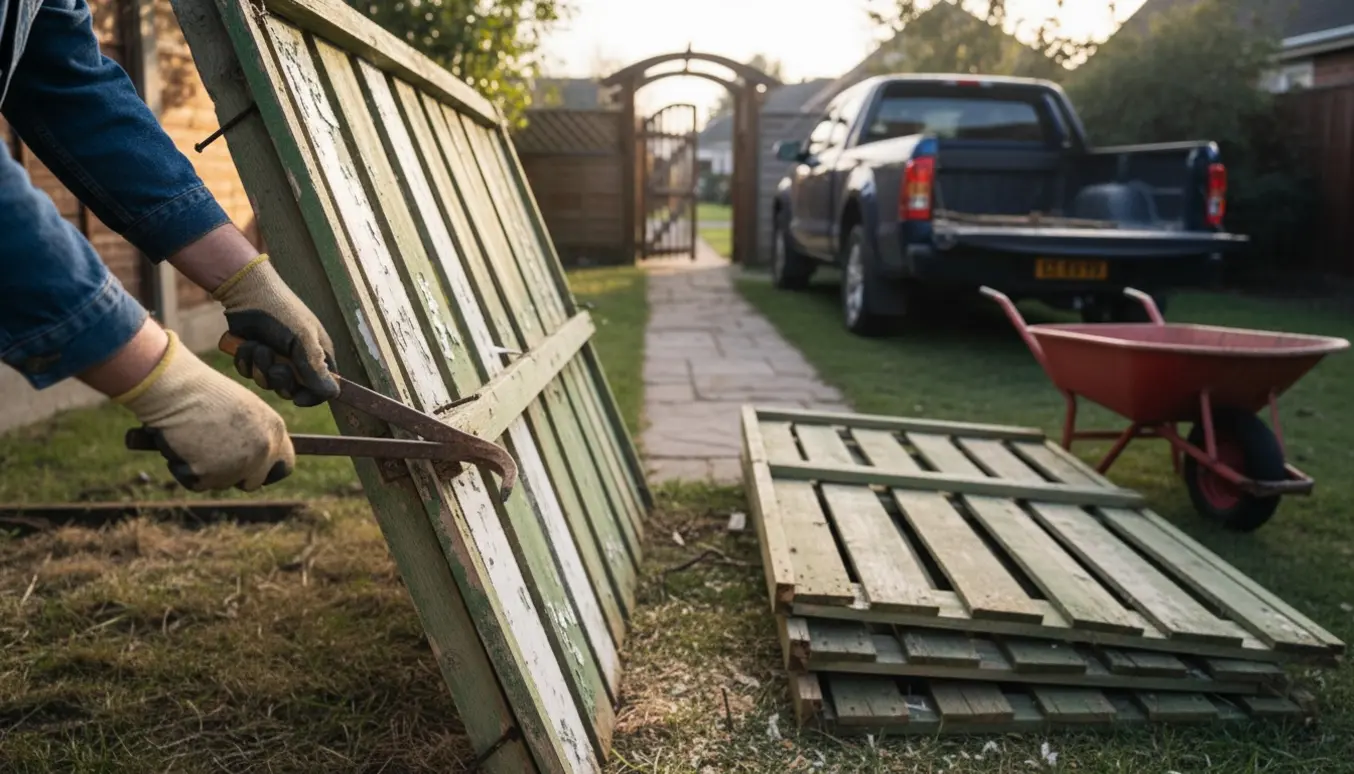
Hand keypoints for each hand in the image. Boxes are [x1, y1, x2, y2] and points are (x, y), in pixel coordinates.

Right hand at [115, 331, 294, 490]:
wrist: (176, 389)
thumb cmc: (204, 393)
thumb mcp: (244, 410)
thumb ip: (256, 434)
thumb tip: (257, 459)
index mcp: (274, 430)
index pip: (285, 466)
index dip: (266, 471)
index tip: (252, 470)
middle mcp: (263, 450)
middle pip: (253, 482)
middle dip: (234, 476)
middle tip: (212, 454)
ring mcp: (238, 464)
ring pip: (222, 483)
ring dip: (207, 470)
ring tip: (194, 438)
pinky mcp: (210, 475)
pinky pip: (196, 483)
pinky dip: (184, 470)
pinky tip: (182, 445)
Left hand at [212, 254, 339, 406]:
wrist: (246, 292)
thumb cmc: (282, 312)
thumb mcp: (303, 340)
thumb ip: (316, 369)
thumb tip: (333, 394)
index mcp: (318, 355)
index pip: (321, 389)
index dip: (311, 397)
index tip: (297, 398)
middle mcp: (298, 359)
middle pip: (291, 390)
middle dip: (280, 380)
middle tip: (275, 365)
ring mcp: (274, 358)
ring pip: (266, 382)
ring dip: (259, 366)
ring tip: (257, 346)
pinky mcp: (253, 355)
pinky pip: (248, 373)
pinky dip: (245, 361)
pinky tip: (245, 344)